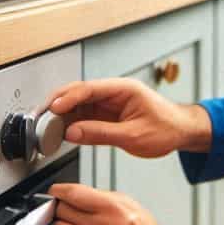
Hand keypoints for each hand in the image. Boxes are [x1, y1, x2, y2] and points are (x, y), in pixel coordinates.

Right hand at [43, 78, 211, 158]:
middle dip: (58, 104)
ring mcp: (110, 102)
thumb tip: (73, 132)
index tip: (52, 109)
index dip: (67, 98)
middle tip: (41, 119)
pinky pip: (84, 114)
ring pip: (78, 104)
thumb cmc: (166, 128)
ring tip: (47, 128)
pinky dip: (71, 123)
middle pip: (78, 92)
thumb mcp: (133, 136)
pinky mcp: (107, 113)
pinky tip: (62, 132)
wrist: (182, 132)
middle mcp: (114, 92)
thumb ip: (101, 134)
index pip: (88, 88)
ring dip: (62, 115)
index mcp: (123, 89)